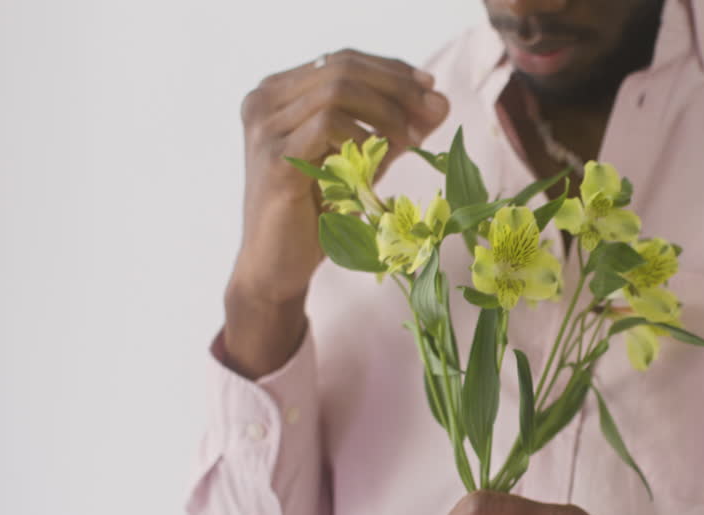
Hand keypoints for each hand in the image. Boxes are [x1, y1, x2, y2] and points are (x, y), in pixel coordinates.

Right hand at [223, 49, 450, 376]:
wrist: (277, 266)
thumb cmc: (317, 213)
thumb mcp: (360, 161)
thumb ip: (393, 129)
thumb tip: (439, 101)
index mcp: (277, 93)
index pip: (341, 59)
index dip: (390, 69)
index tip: (430, 87)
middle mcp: (264, 102)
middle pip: (342, 67)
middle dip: (396, 87)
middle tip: (432, 109)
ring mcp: (266, 129)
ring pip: (338, 89)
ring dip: (386, 110)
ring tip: (411, 139)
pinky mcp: (277, 160)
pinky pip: (328, 123)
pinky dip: (365, 135)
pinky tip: (384, 156)